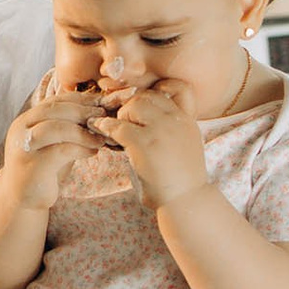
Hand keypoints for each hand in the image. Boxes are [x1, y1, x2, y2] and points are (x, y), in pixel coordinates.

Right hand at [0, 81, 111, 209]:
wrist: (23, 199)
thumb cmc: (44, 169)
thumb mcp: (55, 143)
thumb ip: (67, 127)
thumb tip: (97, 112)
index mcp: (26, 120)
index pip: (54, 101)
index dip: (79, 99)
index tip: (101, 103)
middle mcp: (21, 129)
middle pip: (54, 109)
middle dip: (83, 111)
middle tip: (104, 117)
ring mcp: (24, 147)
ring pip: (56, 128)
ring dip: (83, 132)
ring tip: (100, 139)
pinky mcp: (32, 165)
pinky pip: (60, 150)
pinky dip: (80, 149)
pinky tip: (92, 153)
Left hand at [97, 86, 208, 205]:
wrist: (187, 202)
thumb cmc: (181, 179)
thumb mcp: (183, 145)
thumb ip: (170, 129)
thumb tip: (144, 117)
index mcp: (188, 120)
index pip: (177, 87)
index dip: (156, 90)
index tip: (143, 102)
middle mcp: (177, 120)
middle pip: (149, 94)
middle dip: (132, 103)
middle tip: (123, 119)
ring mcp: (161, 131)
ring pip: (133, 105)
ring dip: (121, 115)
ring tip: (118, 130)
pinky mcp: (144, 144)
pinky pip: (118, 126)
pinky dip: (105, 127)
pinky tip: (99, 130)